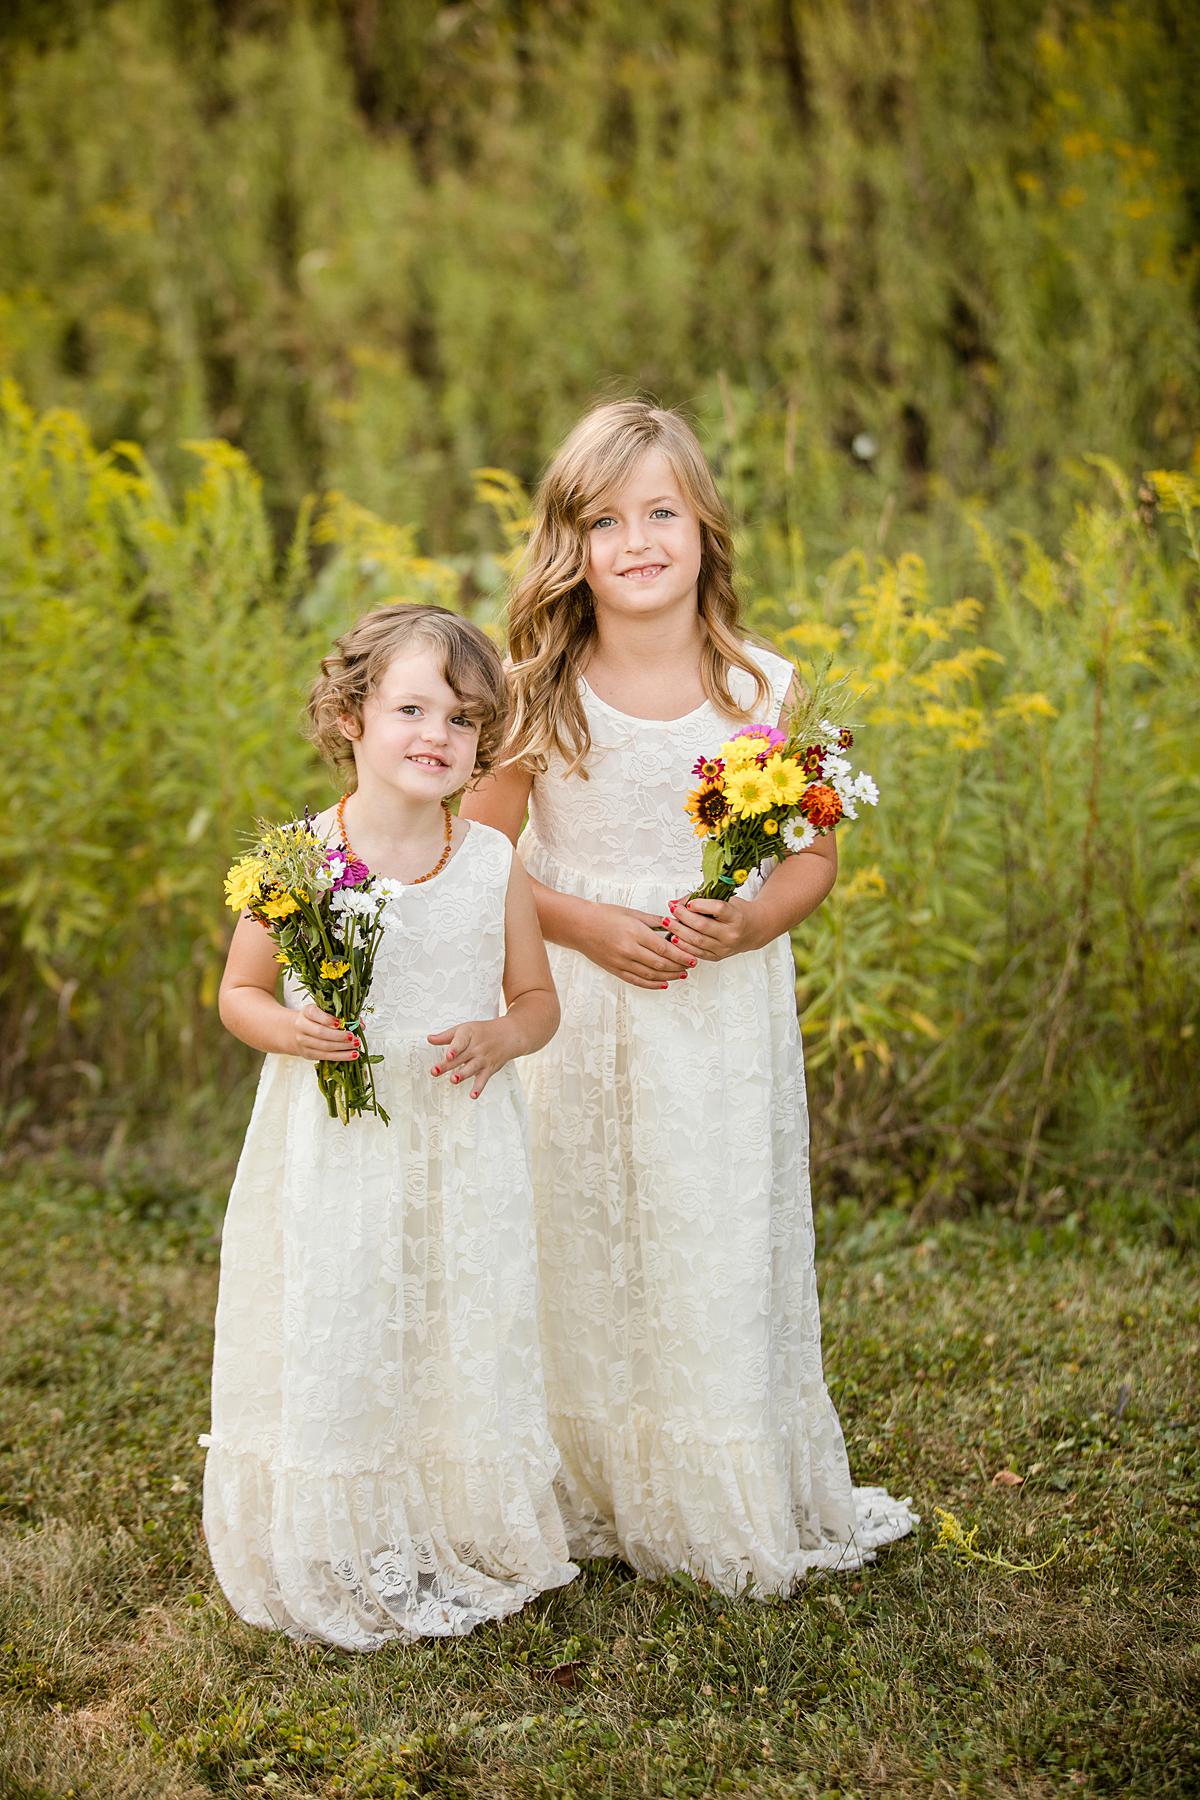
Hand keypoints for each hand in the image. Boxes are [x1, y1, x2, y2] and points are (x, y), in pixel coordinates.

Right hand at [291, 1002, 359, 1061]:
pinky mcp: (308, 1054)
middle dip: (339, 1036)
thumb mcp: (324, 1012)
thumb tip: (360, 1024)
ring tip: (356, 1045)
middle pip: (321, 1033)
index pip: (314, 1014)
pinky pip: (326, 1056)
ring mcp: (303, 1041)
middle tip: (353, 1036)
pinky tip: (352, 1055)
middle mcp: (302, 1026)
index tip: (340, 1023)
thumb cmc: (316, 1020)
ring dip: (342, 1047)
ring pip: (324, 1046)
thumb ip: (342, 1015)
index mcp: (306, 1012)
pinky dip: (341, 1056)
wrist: (295, 1032)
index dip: (327, 1019)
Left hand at [427, 1017, 517, 1098]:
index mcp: (468, 1035)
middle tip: (435, 1071)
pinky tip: (473, 1095)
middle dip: (447, 1065)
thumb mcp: (464, 1029)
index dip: (454, 1048)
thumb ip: (446, 1037)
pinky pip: (483, 1080)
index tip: (448, 1054)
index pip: (460, 1041)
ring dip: (462, 1075)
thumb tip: (430, 1039)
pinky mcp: (489, 1069)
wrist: (509, 1035)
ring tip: (454, 1080)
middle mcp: (476, 1048)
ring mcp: (482, 1059)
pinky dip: (478, 1088)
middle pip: (460, 1057)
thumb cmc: (483, 1032)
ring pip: (471, 1068)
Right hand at [575, 902, 696, 989]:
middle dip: (679, 966)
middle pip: (660, 964)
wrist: (579, 926)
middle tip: (690, 965)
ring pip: (651, 975)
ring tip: (681, 974)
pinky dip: (652, 985)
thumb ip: (654, 921)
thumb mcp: (632, 913)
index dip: (681, 955)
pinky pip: (637, 981)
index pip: (664, 948)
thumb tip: (673, 925)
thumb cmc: (604, 915)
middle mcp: (629, 950)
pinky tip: (663, 984)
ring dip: (669, 976)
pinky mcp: (615, 970)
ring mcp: (621, 962)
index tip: (692, 957)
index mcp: (635, 933)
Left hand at [663, 895, 764, 961]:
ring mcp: (724, 948)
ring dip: (679, 931)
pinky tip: (674, 937)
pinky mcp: (717, 957)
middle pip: (702, 926)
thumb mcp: (726, 899)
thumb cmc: (738, 912)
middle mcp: (731, 934)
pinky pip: (696, 953)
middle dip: (683, 917)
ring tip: (668, 922)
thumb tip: (677, 902)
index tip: (689, 902)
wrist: (754, 929)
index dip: (701, 905)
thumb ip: (702, 899)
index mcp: (736, 917)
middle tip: (672, 909)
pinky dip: (683, 945)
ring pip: (696, 941)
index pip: (718, 909)